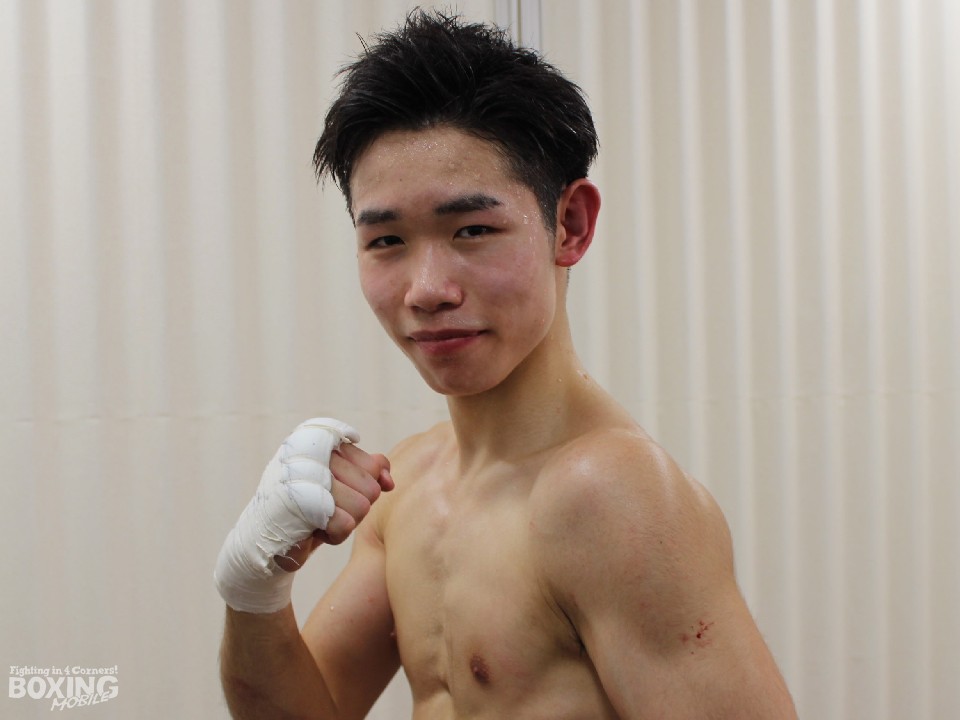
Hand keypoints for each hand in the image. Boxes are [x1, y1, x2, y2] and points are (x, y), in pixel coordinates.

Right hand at [275, 443, 393, 569]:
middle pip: (371, 487)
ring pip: (362, 505)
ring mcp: (304, 472)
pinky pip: (346, 524)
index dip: (362, 488)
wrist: (264, 539)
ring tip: (318, 518)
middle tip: (325, 509)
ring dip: (344, 522)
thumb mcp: (342, 484)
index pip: (374, 466)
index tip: (335, 492)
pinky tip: (312, 530)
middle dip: (354, 507)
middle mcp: (310, 448)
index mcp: (319, 437)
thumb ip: (369, 472)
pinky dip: (334, 536)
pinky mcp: (301, 501)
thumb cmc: (308, 508)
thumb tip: (389, 482)